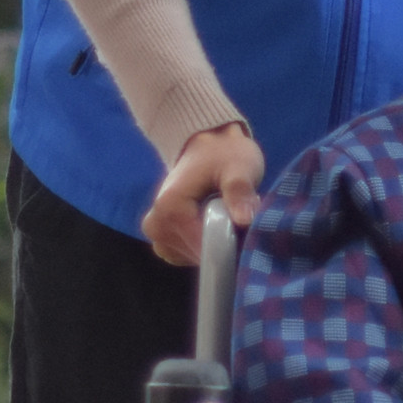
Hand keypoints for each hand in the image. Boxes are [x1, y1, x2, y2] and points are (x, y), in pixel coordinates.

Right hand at [146, 123, 264, 267]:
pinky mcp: (162, 239)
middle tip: (238, 216)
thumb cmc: (224, 154)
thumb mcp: (239, 167)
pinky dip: (204, 246)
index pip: (202, 248)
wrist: (207, 144)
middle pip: (198, 256)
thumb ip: (239, 191)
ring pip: (193, 258)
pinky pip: (187, 256)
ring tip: (226, 217)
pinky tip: (215, 225)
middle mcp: (156, 226)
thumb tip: (243, 220)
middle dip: (223, 243)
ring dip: (215, 244)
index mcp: (169, 208)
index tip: (247, 231)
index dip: (229, 245)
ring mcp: (156, 235)